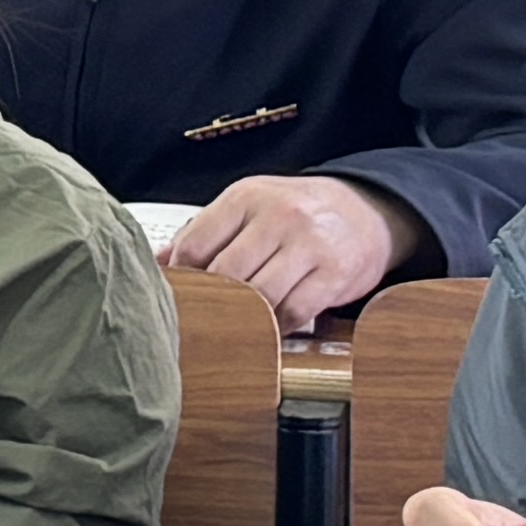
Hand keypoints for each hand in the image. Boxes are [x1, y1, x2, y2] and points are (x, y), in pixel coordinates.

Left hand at [168, 173, 417, 332]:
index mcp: (247, 197)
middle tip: (206, 318)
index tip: (180, 295)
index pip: (195, 243)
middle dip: (213, 301)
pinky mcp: (335, 274)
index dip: (181, 277)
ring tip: (239, 324)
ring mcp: (309, 244)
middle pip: (226, 273)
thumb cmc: (298, 211)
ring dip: (246, 317)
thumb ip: (205, 231)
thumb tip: (158, 262)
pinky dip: (278, 327)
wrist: (367, 211)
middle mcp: (278, 216)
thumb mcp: (250, 205)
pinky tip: (273, 327)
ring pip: (260, 296)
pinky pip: (294, 312)